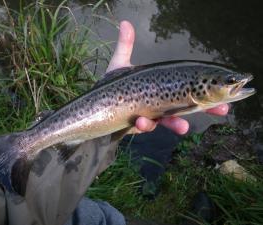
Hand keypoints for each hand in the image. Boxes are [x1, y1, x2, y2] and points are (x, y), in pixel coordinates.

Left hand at [106, 21, 228, 134]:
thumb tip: (125, 23)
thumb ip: (126, 46)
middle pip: (186, 106)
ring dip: (177, 124)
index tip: (222, 91)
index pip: (186, 87)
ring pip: (169, 121)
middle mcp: (159, 101)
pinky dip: (146, 125)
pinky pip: (147, 127)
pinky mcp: (139, 125)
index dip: (204, 91)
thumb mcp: (120, 64)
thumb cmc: (111, 85)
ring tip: (183, 127)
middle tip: (222, 111)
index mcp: (160, 86)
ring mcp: (150, 115)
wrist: (96, 106)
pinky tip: (141, 121)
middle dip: (204, 109)